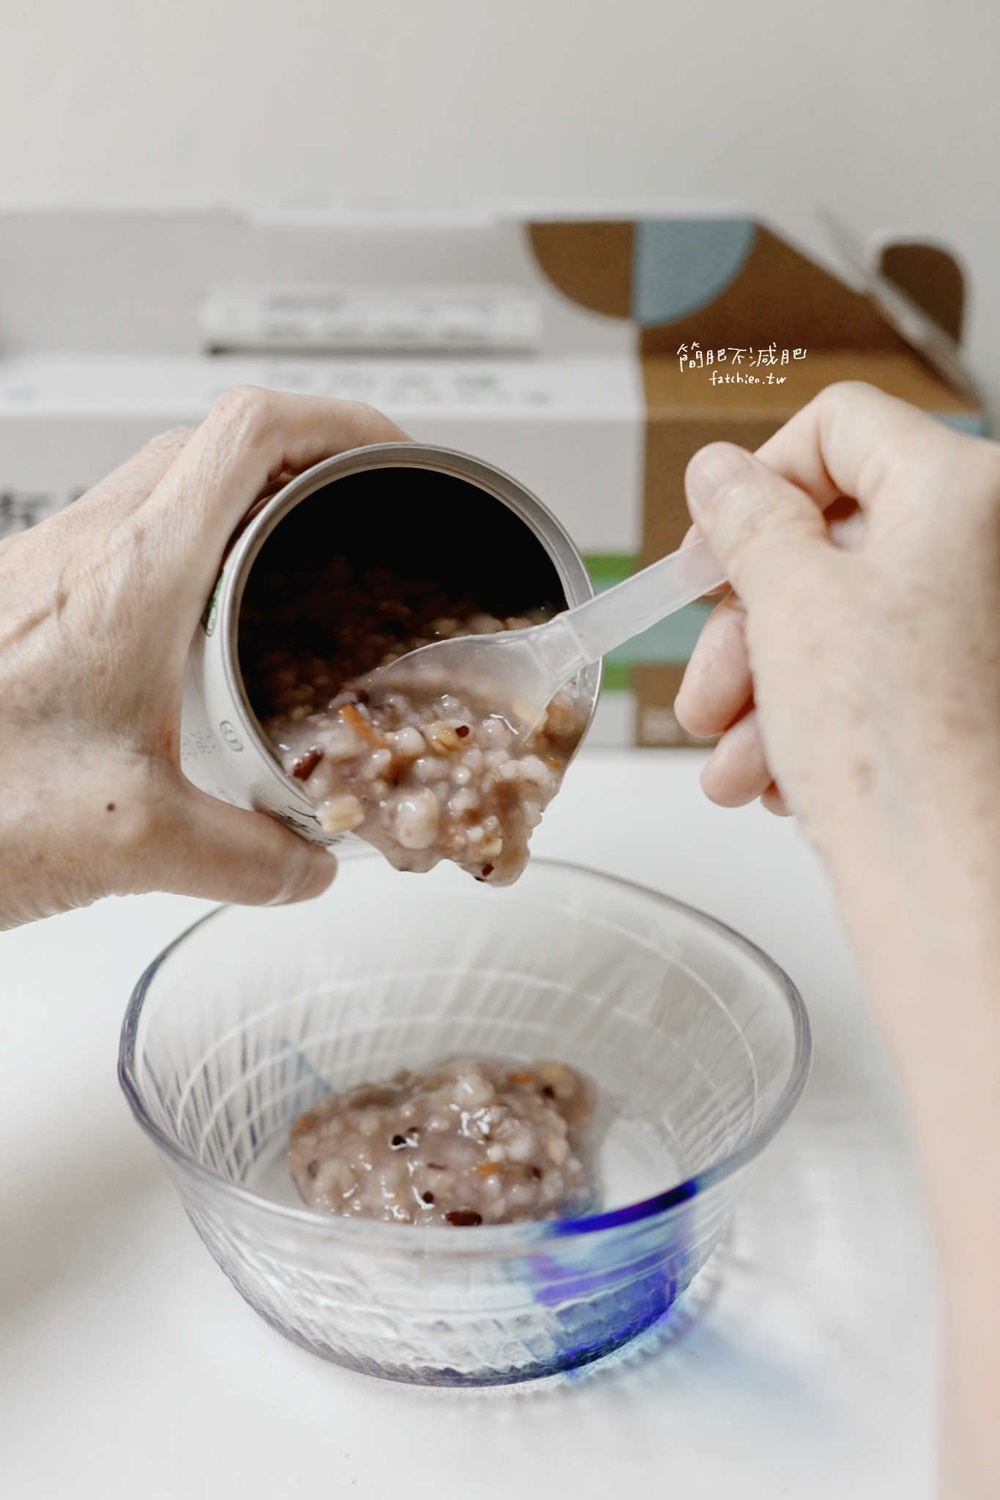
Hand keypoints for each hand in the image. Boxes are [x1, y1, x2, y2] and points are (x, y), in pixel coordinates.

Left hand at [0, 386, 406, 929]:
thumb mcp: (125, 841)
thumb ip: (243, 858)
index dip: (338, 420)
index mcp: (134, 572)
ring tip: (294, 557)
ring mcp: (52, 561)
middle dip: (306, 456)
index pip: (253, 431)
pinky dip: (192, 544)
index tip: (390, 450)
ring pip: (169, 480)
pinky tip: (199, 627)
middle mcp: (89, 545)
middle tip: (355, 503)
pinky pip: (129, 530)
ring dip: (244, 495)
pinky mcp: (29, 594)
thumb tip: (303, 867)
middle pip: (218, 442)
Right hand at [675, 382, 999, 911]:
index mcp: (965, 492)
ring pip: (845, 622)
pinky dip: (813, 720)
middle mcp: (989, 551)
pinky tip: (775, 779)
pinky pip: (876, 678)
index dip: (758, 481)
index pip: (839, 428)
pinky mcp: (973, 697)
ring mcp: (984, 629)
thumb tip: (722, 473)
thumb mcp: (789, 606)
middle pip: (834, 540)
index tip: (713, 547)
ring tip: (731, 760)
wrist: (958, 891)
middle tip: (707, 679)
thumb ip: (748, 520)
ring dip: (765, 687)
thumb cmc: (901, 755)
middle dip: (747, 622)